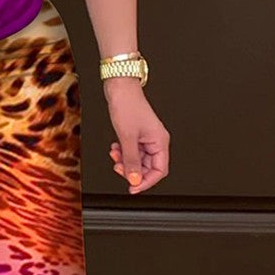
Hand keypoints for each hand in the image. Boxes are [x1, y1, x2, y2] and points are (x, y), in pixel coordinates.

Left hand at [104, 78, 169, 193]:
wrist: (119, 86)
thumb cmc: (127, 105)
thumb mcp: (127, 137)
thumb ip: (131, 160)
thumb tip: (134, 179)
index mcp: (160, 141)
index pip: (159, 171)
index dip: (146, 182)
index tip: (133, 187)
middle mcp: (155, 140)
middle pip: (147, 166)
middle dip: (132, 169)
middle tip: (119, 168)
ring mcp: (146, 136)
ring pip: (138, 158)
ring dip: (125, 160)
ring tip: (115, 155)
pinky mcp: (136, 132)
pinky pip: (132, 149)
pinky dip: (123, 151)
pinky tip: (115, 148)